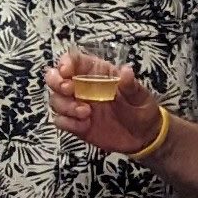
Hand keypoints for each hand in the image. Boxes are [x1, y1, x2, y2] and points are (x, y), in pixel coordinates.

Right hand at [46, 51, 163, 156]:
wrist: (142, 137)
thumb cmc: (141, 109)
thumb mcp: (140, 96)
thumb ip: (131, 85)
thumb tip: (126, 71)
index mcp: (97, 72)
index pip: (74, 60)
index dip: (66, 62)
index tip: (67, 71)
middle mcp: (82, 86)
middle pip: (55, 77)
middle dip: (56, 82)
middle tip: (69, 91)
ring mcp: (77, 105)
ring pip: (55, 100)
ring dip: (65, 106)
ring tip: (86, 113)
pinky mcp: (75, 123)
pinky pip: (60, 121)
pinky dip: (68, 123)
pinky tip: (85, 126)